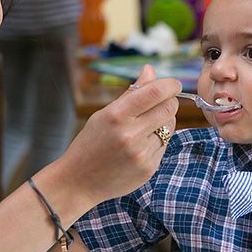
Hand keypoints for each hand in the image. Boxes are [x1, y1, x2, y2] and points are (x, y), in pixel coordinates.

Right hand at [58, 65, 180, 207]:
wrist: (79, 181)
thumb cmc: (90, 143)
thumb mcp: (104, 114)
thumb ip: (131, 93)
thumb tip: (150, 70)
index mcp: (116, 115)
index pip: (156, 92)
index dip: (171, 85)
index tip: (173, 84)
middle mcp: (130, 134)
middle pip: (169, 108)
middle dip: (169, 102)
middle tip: (160, 103)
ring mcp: (141, 153)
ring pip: (170, 127)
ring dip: (164, 122)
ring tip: (145, 127)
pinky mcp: (148, 168)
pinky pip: (164, 145)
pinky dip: (157, 141)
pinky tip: (139, 146)